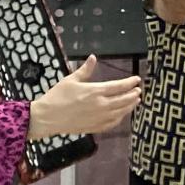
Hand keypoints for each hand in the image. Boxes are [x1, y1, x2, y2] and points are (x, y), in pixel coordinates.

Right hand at [28, 57, 142, 138]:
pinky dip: (120, 118)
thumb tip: (93, 57)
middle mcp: (101, 105)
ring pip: (121, 112)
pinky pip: (113, 123)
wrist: (46, 118)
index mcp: (95, 91)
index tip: (137, 80)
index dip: (130, 83)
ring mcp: (99, 118)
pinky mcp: (95, 127)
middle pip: (124, 99)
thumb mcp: (70, 80)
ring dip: (130, 106)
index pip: (119, 86)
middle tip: (139, 90)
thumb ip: (85, 70)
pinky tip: (122, 114)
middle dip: (133, 94)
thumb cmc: (56, 97)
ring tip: (135, 101)